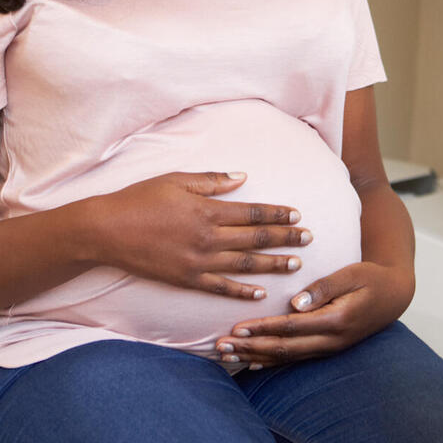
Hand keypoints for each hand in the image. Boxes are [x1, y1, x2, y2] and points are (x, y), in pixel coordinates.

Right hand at [85, 171, 312, 298]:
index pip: (254, 213)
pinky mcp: (187, 279)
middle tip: (310, 238)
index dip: (278, 214)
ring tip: (297, 263)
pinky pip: (221, 287)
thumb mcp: (177, 180)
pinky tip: (261, 293)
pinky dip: (243, 291)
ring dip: (274, 264)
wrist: (105, 231)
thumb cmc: (140, 199)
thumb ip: (213, 181)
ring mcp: (199, 261)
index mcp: (208, 210)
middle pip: (257, 239)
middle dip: (287, 237)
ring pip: (246, 265)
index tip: (298, 215)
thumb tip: (243, 177)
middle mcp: (209, 237)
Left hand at [214, 261, 414, 367]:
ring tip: (228, 355)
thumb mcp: (352, 274)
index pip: (292, 327)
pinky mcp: (328, 347)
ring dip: (256, 356)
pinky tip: (253, 362)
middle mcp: (331, 340)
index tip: (238, 327)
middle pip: (285, 348)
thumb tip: (295, 302)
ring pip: (287, 357)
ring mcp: (330, 347)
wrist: (394, 294)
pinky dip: (272, 361)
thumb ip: (323, 287)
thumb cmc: (371, 278)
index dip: (264, 329)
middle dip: (251, 348)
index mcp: (336, 320)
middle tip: (221, 346)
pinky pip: (296, 358)